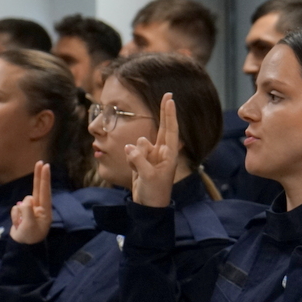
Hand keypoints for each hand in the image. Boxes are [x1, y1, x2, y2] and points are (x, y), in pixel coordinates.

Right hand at [9, 161, 53, 244]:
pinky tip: (18, 224)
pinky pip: (15, 208)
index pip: (44, 191)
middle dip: (38, 176)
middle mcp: (39, 208)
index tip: (46, 166)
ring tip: (22, 225)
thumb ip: (27, 211)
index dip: (44, 178)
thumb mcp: (29, 225)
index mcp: (45, 210)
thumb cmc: (29, 237)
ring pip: (21, 202)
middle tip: (40, 162)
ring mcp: (30, 210)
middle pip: (38, 189)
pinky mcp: (22, 212)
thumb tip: (26, 200)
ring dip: (19, 213)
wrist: (22, 247)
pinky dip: (15, 216)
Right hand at [126, 93, 177, 207]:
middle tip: (168, 94)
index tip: (170, 99)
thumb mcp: (148, 176)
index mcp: (169, 155)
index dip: (169, 114)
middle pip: (160, 128)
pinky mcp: (140, 160)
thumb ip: (140, 159)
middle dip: (163, 113)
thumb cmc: (154, 192)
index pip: (170, 130)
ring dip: (136, 155)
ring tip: (140, 171)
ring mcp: (150, 155)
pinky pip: (131, 152)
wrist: (147, 206)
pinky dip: (130, 160)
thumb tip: (131, 146)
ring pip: (138, 144)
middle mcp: (161, 152)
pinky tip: (135, 171)